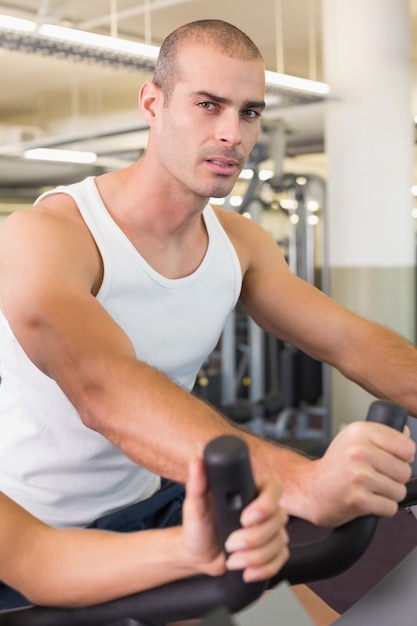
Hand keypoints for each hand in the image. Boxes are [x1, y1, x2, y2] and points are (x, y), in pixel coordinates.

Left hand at [181, 456, 288, 581]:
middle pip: (278, 520)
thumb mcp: (195, 504)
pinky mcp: (272, 550)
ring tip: (233, 560)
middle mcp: (265, 508)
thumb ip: (198, 483)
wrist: (197, 553)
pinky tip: (247, 572)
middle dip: (254, 538)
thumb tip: (197, 461)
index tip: (245, 519)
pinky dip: (264, 569)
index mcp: (251, 489)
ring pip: (280, 542)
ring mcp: (271, 530)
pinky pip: (280, 559)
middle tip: (230, 544)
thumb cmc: (197, 525)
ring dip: (256, 556)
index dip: (265, 504)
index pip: (274, 488)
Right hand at [307, 421, 414, 526]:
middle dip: (394, 478)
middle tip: (375, 477)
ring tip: (369, 489)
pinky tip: (366, 501)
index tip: (387, 461)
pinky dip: (381, 509)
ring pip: (399, 491)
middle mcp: (359, 451)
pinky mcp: (359, 499)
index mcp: (360, 432)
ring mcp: (359, 476)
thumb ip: (380, 436)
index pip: (407, 447)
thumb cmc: (334, 466)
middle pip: (405, 471)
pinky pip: (390, 508)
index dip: (402, 457)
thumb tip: (407, 433)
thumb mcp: (352, 440)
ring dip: (388, 495)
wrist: (310, 488)